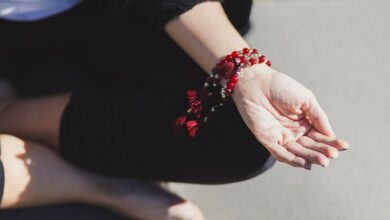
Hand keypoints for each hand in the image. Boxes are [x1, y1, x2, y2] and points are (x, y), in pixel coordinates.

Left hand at [232, 65, 348, 168]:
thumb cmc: (280, 87)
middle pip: (310, 146)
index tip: (344, 146)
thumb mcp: (306, 99)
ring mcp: (280, 137)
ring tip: (323, 161)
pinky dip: (292, 159)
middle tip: (333, 156)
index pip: (320, 136)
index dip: (331, 142)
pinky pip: (280, 153)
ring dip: (310, 158)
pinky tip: (304, 163)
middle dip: (322, 151)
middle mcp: (294, 132)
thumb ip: (318, 117)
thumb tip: (332, 135)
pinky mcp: (267, 140)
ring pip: (297, 152)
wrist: (256, 82)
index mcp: (304, 122)